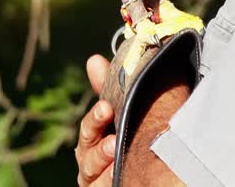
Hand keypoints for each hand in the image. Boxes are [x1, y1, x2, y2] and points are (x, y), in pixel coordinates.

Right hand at [75, 55, 115, 185]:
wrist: (146, 165)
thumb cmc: (128, 134)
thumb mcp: (121, 111)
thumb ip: (107, 89)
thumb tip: (93, 60)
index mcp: (92, 141)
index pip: (88, 129)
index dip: (95, 119)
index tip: (107, 108)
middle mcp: (90, 163)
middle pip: (87, 156)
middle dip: (99, 148)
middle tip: (112, 141)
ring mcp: (97, 182)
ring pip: (93, 177)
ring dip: (104, 168)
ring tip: (117, 158)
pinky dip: (110, 182)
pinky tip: (122, 176)